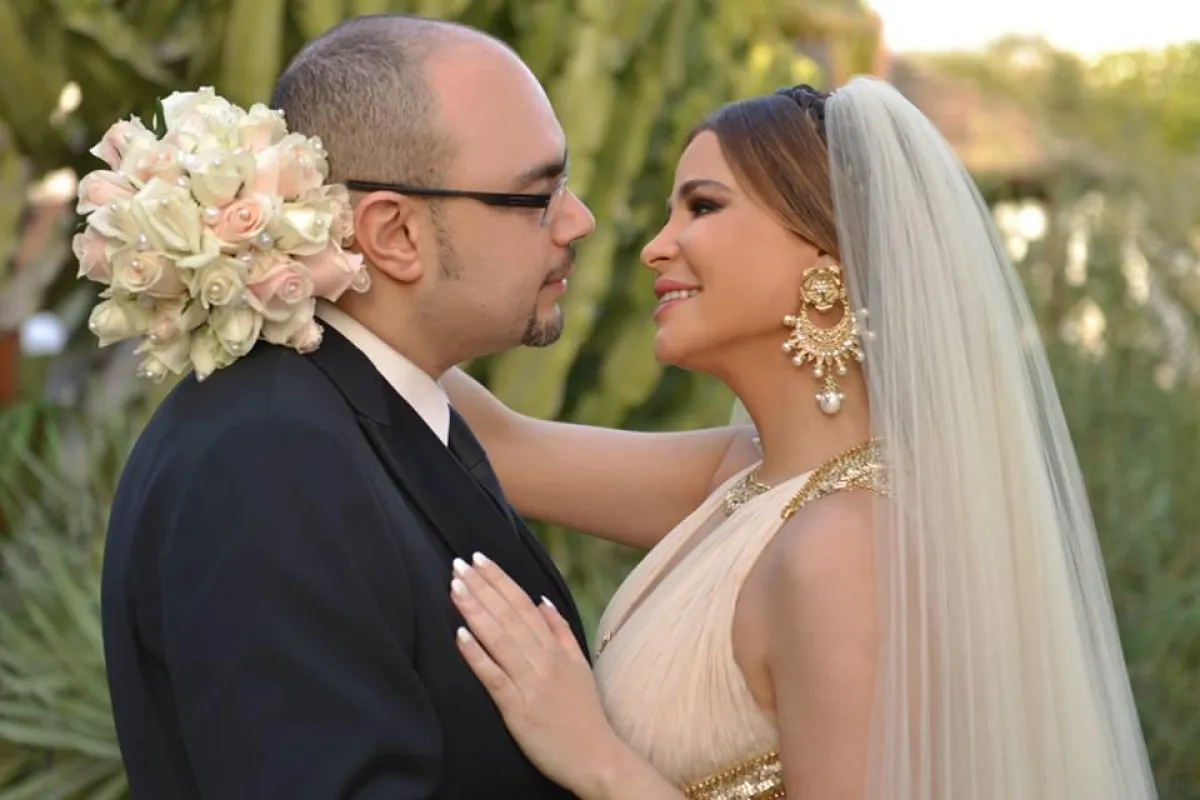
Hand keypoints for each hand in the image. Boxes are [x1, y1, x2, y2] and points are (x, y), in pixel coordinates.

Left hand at [450, 552, 621, 796]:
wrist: (597, 756)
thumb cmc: (584, 712)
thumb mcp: (579, 665)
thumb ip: (561, 631)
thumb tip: (542, 601)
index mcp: (555, 648)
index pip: (523, 604)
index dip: (500, 579)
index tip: (480, 559)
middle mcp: (543, 660)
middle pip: (508, 615)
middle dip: (482, 587)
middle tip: (459, 563)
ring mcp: (530, 683)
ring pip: (499, 639)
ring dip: (476, 610)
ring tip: (455, 587)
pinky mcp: (518, 709)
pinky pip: (494, 677)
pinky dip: (477, 655)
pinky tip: (459, 635)